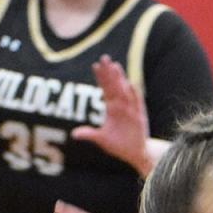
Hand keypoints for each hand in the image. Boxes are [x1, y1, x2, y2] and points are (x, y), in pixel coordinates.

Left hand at [72, 55, 150, 173]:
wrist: (135, 154)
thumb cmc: (119, 145)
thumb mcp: (102, 139)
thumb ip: (89, 134)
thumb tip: (73, 134)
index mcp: (112, 109)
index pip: (105, 89)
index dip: (100, 78)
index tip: (95, 65)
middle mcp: (121, 106)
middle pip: (114, 85)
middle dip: (109, 73)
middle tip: (104, 58)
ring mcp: (130, 109)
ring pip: (124, 90)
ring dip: (120, 79)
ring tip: (115, 67)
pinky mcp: (139, 116)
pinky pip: (136, 103)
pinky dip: (133, 94)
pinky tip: (129, 84)